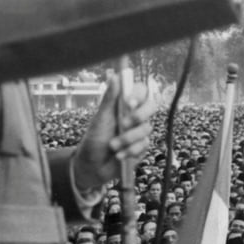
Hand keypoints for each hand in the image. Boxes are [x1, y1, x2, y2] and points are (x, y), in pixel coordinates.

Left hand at [72, 75, 155, 190]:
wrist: (92, 167)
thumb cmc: (94, 140)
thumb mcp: (100, 119)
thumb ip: (109, 99)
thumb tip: (115, 75)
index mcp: (124, 105)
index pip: (141, 91)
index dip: (139, 94)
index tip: (129, 102)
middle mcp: (134, 116)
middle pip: (151, 106)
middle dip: (139, 115)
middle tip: (124, 124)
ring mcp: (139, 132)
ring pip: (146, 128)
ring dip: (127, 138)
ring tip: (112, 146)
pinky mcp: (142, 147)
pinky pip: (144, 145)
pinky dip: (130, 151)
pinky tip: (119, 156)